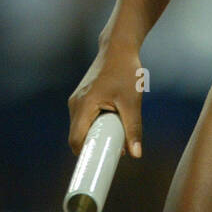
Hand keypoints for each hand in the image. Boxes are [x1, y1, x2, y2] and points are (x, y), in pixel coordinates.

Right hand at [68, 43, 143, 159]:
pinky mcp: (82, 96)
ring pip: (81, 127)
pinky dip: (96, 125)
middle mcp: (75, 103)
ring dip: (97, 134)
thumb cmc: (125, 71)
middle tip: (116, 150)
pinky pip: (85, 118)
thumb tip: (136, 155)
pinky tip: (113, 123)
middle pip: (78, 135)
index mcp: (84, 105)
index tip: (99, 164)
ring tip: (118, 134)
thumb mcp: (132, 102)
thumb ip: (133, 129)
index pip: (76, 140)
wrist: (118, 47)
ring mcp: (77, 99)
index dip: (86, 155)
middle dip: (95, 145)